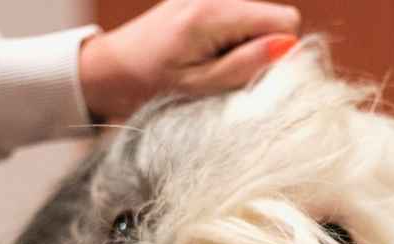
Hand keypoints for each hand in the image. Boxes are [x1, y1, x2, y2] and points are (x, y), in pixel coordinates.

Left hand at [79, 0, 300, 120]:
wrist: (105, 70)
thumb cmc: (146, 86)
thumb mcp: (198, 86)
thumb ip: (244, 65)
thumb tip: (288, 46)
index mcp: (213, 12)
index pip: (285, 20)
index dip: (278, 53)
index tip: (252, 76)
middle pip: (274, 17)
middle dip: (261, 49)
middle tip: (225, 75)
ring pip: (257, 19)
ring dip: (244, 47)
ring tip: (210, 67)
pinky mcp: (200, 1)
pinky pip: (237, 18)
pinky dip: (230, 41)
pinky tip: (205, 56)